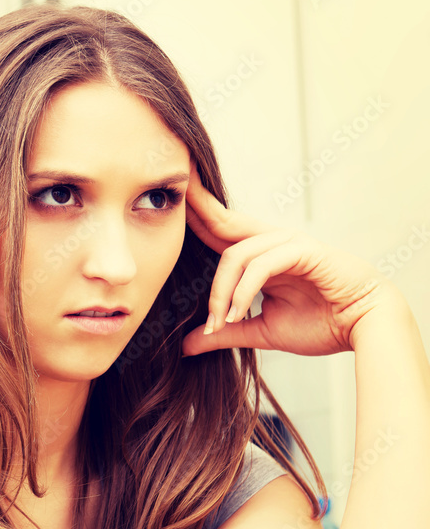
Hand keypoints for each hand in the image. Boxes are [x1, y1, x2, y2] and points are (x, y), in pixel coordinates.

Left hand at [181, 166, 393, 356]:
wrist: (363, 329)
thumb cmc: (320, 324)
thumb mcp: (258, 331)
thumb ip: (223, 332)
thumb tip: (186, 345)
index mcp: (260, 254)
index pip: (217, 230)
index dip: (192, 217)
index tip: (164, 203)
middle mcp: (271, 242)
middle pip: (223, 219)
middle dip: (195, 203)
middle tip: (172, 182)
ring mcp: (288, 242)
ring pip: (235, 255)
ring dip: (221, 292)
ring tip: (219, 322)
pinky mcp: (304, 250)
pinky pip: (260, 265)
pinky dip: (243, 291)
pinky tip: (237, 314)